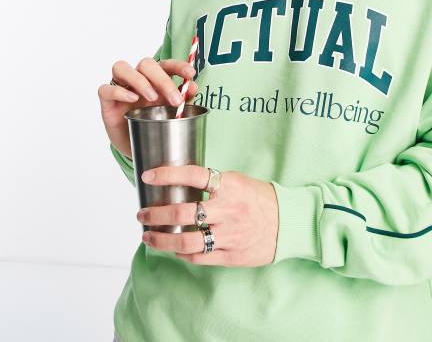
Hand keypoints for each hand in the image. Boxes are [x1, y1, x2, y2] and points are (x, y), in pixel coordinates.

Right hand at [98, 57, 198, 157]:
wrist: (140, 149)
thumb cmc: (156, 125)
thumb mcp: (172, 113)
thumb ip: (182, 99)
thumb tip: (192, 87)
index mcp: (155, 79)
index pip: (165, 64)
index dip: (178, 65)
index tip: (190, 73)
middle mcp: (137, 79)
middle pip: (146, 64)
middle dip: (162, 79)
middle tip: (174, 99)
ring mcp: (120, 88)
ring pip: (121, 67)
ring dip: (139, 80)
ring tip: (152, 97)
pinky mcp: (107, 102)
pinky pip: (105, 89)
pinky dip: (119, 91)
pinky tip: (132, 99)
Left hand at [137, 165, 278, 266]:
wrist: (289, 222)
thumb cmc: (260, 199)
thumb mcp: (239, 181)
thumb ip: (213, 183)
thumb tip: (180, 183)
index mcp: (230, 185)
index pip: (193, 175)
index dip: (167, 175)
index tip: (147, 176)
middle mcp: (228, 209)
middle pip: (183, 212)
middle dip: (156, 214)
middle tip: (142, 214)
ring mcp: (229, 234)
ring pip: (186, 241)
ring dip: (162, 239)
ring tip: (148, 235)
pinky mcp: (231, 255)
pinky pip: (199, 257)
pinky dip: (181, 253)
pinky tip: (172, 248)